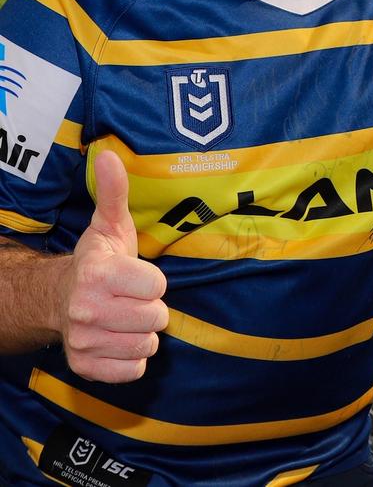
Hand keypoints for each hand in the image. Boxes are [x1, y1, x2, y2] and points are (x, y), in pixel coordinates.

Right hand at [59, 150, 167, 381]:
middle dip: (151, 307)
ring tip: (126, 316)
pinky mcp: (86, 367)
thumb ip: (114, 191)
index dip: (154, 280)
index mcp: (98, 274)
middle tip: (133, 298)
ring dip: (143, 332)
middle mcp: (86, 310)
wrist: (62, 299)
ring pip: (146, 344)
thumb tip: (110, 155)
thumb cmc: (99, 260)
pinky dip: (132, 358)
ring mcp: (84, 341)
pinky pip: (134, 370)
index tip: (139, 275)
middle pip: (156, 318)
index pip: (157, 286)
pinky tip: (119, 338)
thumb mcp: (109, 224)